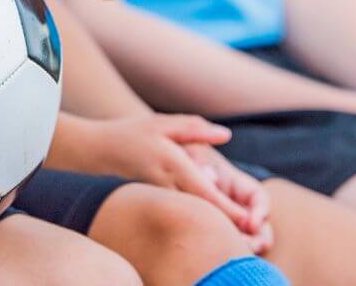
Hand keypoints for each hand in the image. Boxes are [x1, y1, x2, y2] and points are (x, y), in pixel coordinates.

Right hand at [90, 115, 270, 249]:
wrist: (100, 152)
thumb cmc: (134, 132)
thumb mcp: (165, 123)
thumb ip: (196, 129)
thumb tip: (226, 135)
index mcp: (172, 163)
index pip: (204, 191)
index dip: (227, 208)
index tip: (250, 220)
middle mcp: (166, 183)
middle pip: (201, 209)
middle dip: (227, 222)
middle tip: (255, 233)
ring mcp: (160, 195)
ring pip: (192, 213)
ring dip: (215, 223)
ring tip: (243, 231)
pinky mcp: (157, 201)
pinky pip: (181, 212)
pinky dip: (200, 218)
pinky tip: (215, 220)